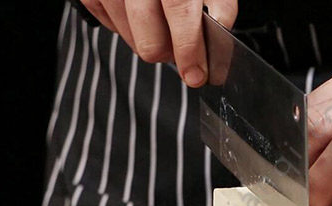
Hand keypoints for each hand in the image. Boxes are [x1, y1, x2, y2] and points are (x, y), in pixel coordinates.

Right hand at [79, 0, 237, 87]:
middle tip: (179, 45)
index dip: (188, 49)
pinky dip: (129, 29)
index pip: (178, 11)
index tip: (196, 74)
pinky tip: (140, 15)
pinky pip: (112, 28)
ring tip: (160, 23)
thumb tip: (219, 39)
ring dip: (149, 40)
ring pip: (131, 40)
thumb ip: (220, 6)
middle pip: (150, 41)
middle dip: (169, 53)